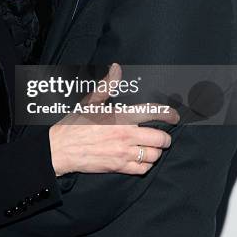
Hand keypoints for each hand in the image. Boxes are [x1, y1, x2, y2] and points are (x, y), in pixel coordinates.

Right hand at [49, 63, 178, 175]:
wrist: (61, 149)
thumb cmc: (75, 124)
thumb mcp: (91, 101)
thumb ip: (107, 85)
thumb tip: (116, 67)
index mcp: (121, 116)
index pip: (153, 113)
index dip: (168, 114)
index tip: (174, 116)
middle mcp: (126, 135)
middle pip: (160, 138)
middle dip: (164, 137)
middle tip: (162, 136)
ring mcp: (124, 153)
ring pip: (154, 155)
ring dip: (155, 151)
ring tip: (151, 148)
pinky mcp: (119, 167)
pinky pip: (143, 169)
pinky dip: (146, 164)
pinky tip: (141, 159)